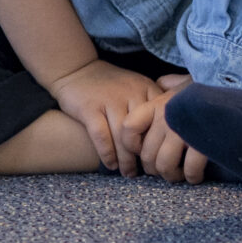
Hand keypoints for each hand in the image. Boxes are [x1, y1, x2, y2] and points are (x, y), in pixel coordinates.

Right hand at [48, 58, 165, 174]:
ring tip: (128, 173)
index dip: (161, 141)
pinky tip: (111, 165)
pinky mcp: (89, 108)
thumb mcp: (136, 87)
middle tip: (147, 171)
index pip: (160, 119)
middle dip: (145, 155)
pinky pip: (101, 136)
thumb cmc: (111, 85)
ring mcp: (109, 100)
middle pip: (143, 131)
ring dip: (126, 160)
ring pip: (123, 137)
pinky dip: (107, 154)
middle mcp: (130, 93)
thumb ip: (151, 105)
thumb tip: (164, 137)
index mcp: (146, 88)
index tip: (162, 156)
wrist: (77, 68)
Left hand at [135, 72, 211, 184]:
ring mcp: (183, 131)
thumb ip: (169, 84)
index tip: (142, 150)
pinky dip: (193, 176)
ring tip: (181, 174)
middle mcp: (166, 118)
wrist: (235, 85)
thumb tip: (162, 83)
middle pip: (146, 155)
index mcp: (157, 104)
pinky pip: (190, 169)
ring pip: (164, 166)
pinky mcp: (202, 142)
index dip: (131, 146)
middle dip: (155, 169)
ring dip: (172, 175)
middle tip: (167, 169)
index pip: (128, 130)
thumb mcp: (183, 81)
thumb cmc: (207, 87)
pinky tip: (197, 175)